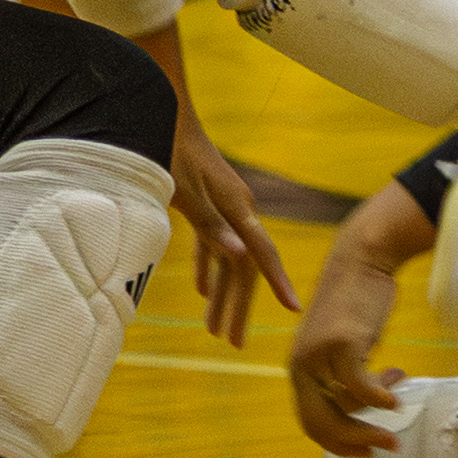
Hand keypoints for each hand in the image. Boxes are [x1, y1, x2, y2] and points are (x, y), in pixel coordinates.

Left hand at [169, 118, 295, 350]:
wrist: (164, 113)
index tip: (294, 310)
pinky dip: (209, 268)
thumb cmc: (172, 151)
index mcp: (238, 209)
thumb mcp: (185, 193)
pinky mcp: (209, 204)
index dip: (278, 283)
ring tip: (215, 330)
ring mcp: (225, 208)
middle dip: (239, 307)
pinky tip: (204, 292)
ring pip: (229, 260)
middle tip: (233, 343)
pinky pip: (214, 245)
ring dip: (221, 295)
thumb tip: (238, 257)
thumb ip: (211, 226)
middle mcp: (238, 211)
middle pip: (245, 267)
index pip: (263, 254)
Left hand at [287, 192, 424, 456]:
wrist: (361, 259)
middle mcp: (302, 366)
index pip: (311, 424)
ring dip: (377, 410)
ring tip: (399, 381)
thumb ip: (343, 377)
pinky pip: (359, 386)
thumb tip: (369, 409)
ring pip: (346, 407)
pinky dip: (379, 399)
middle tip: (388, 445)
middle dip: (356, 442)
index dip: (338, 445)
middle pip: (322, 424)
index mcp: (299, 370)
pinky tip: (397, 397)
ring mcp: (319, 354)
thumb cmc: (357, 303)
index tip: (367, 452)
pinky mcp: (342, 342)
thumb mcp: (344, 346)